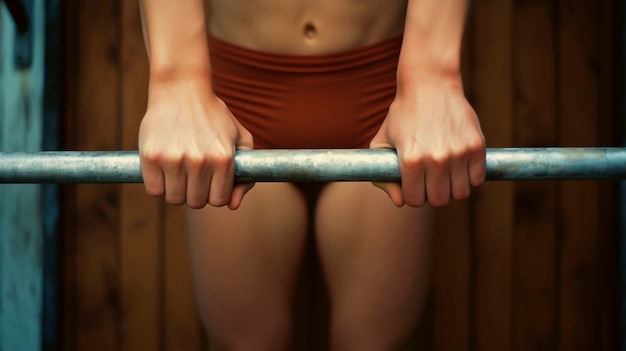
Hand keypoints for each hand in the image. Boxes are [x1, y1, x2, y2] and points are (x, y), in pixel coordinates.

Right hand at [139, 78, 253, 209]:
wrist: (181, 88)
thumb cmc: (214, 116)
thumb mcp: (240, 138)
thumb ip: (245, 175)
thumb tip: (234, 206)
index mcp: (223, 159)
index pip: (218, 201)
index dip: (214, 195)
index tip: (210, 184)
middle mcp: (199, 161)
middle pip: (196, 203)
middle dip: (196, 193)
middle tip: (193, 176)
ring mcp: (173, 159)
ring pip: (175, 199)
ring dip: (177, 190)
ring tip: (179, 172)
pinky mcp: (151, 156)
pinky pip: (154, 190)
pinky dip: (158, 185)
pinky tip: (165, 169)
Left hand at [370, 81, 485, 206]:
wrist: (430, 84)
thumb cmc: (402, 115)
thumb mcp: (381, 142)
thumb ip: (383, 177)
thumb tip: (400, 202)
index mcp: (411, 161)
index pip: (414, 201)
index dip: (412, 195)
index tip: (414, 185)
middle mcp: (436, 159)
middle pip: (439, 200)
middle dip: (432, 193)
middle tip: (429, 180)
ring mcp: (458, 153)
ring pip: (460, 193)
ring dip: (451, 187)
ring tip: (444, 174)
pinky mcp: (476, 146)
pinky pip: (477, 179)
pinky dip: (469, 177)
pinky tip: (459, 166)